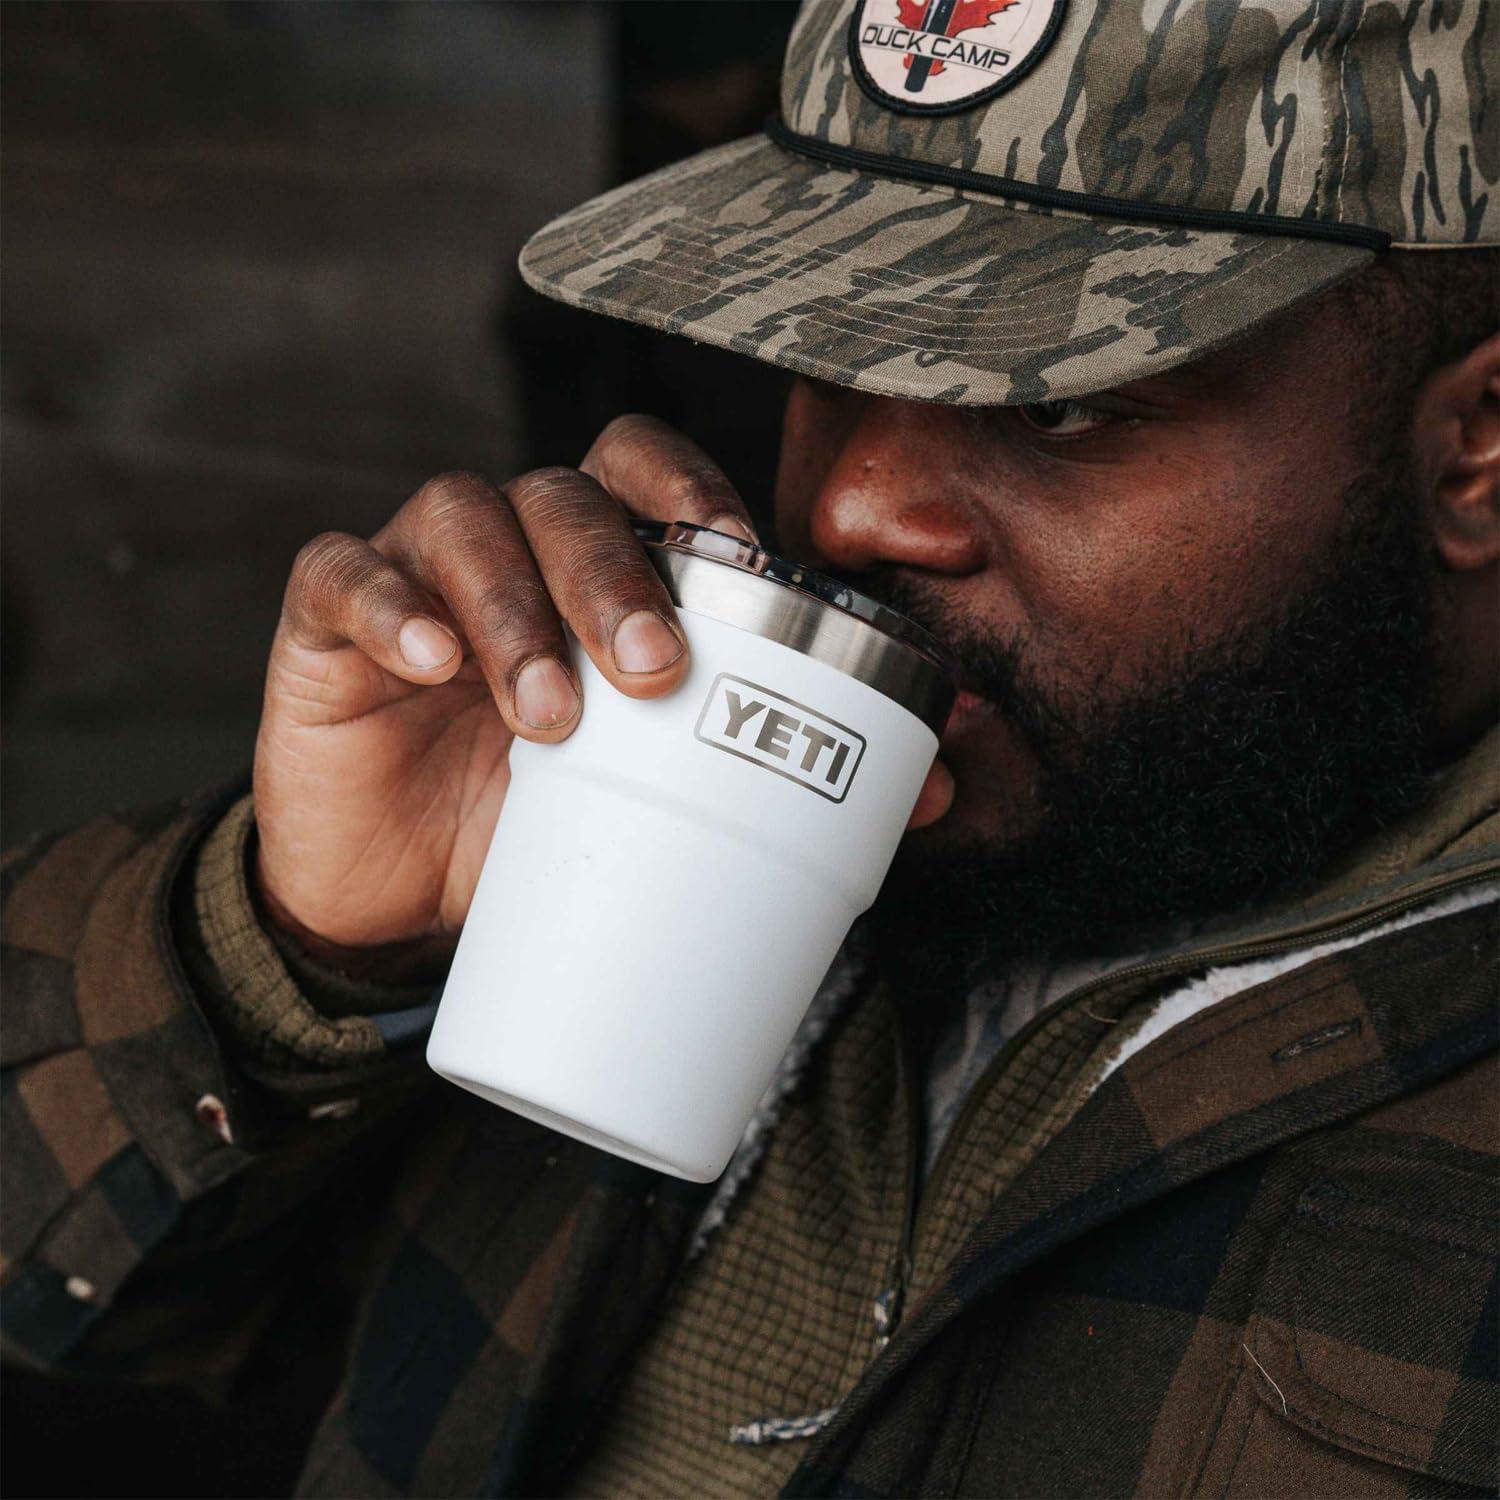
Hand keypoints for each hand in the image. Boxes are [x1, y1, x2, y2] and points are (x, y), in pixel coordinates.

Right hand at [252, 415, 951, 971]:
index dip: (695, 491)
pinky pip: (341, 574)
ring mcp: (416, 572)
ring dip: (517, 606)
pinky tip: (429, 661)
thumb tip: (928, 790)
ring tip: (550, 717)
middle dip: (617, 571)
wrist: (403, 905)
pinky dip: (389, 605)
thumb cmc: (538, 828)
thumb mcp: (651, 798)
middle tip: (656, 673)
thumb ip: (770, 772)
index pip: (646, 472)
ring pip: (464, 519)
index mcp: (595, 564)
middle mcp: (510, 544)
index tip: (748, 561)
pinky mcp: (326, 624)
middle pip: (565, 495)